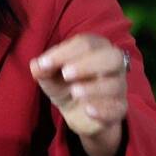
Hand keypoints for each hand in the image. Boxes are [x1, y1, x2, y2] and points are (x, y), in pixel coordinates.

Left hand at [30, 34, 127, 155]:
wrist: (78, 112)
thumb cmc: (65, 84)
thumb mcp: (50, 76)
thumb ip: (43, 69)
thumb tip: (36, 65)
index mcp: (95, 48)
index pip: (85, 43)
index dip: (64, 52)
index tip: (44, 64)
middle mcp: (112, 64)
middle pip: (112, 56)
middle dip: (88, 64)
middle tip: (65, 73)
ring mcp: (118, 87)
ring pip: (116, 84)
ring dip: (94, 88)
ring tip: (74, 92)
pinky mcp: (119, 108)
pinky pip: (118, 108)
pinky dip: (103, 109)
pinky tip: (88, 110)